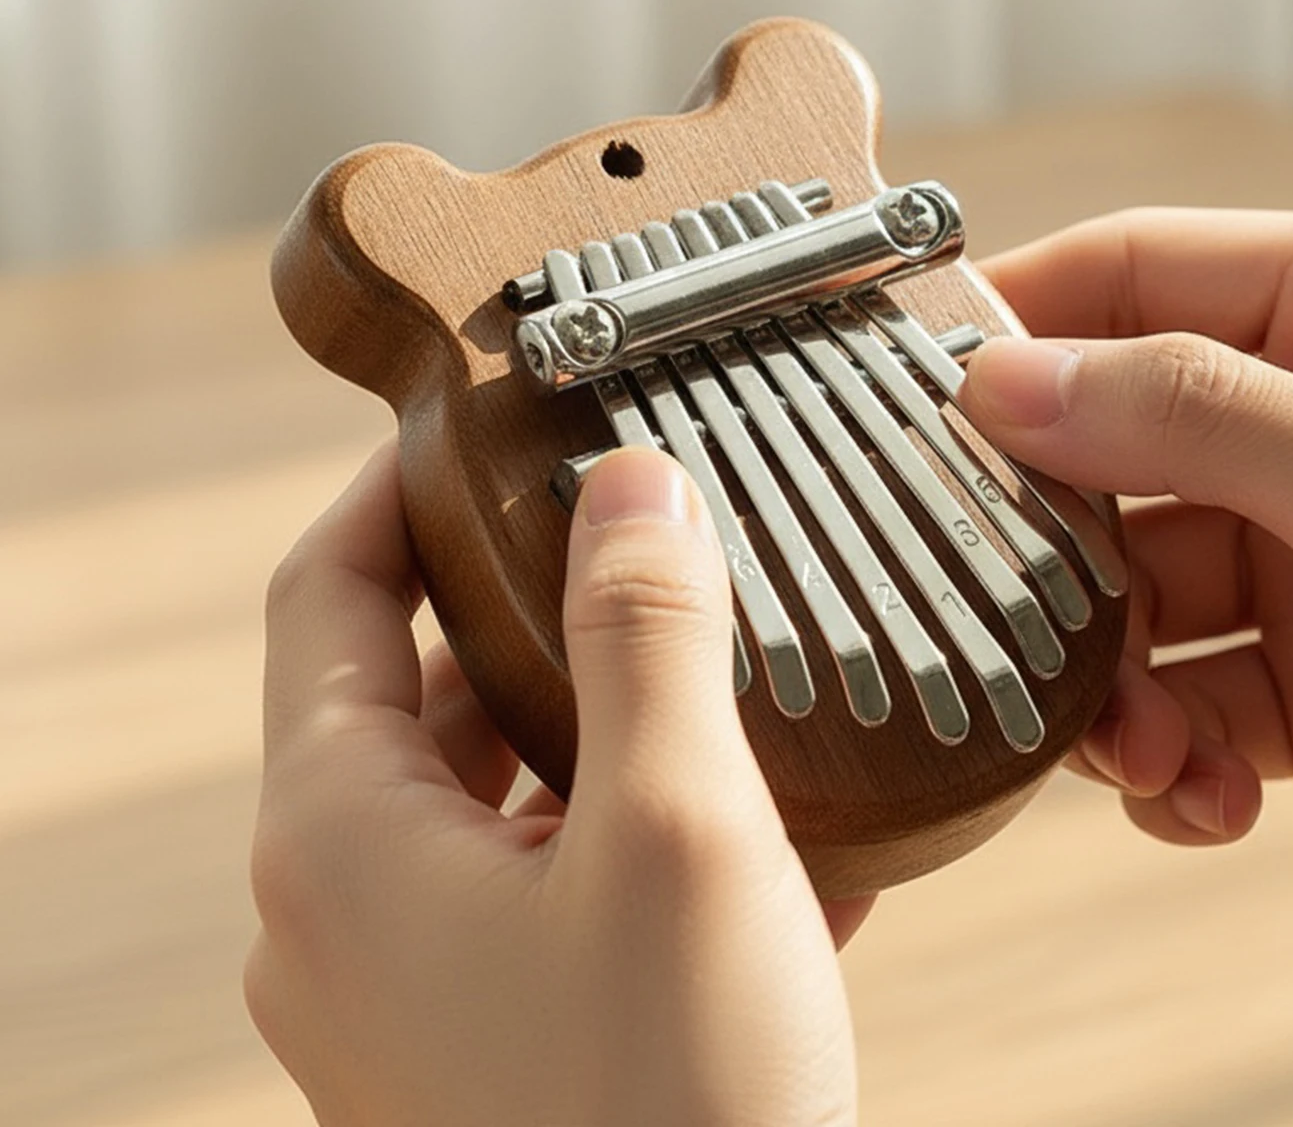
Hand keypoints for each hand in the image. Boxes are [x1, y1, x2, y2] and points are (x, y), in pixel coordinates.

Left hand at [246, 444, 867, 1126]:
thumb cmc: (665, 1109)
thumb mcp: (671, 830)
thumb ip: (646, 635)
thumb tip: (629, 482)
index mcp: (338, 833)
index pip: (322, 593)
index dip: (396, 489)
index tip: (484, 422)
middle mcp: (343, 908)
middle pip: (415, 691)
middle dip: (529, 605)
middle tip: (641, 531)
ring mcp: (413, 990)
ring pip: (500, 794)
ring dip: (605, 727)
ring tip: (728, 668)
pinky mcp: (493, 1048)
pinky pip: (554, 895)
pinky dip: (641, 841)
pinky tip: (782, 834)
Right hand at [961, 209, 1292, 916]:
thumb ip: (1190, 417)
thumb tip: (1004, 378)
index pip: (1134, 275)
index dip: (1020, 326)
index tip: (914, 393)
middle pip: (1109, 450)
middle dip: (1060, 550)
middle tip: (1021, 619)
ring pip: (1132, 592)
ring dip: (1113, 680)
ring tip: (1140, 748)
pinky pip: (1185, 698)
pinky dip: (1173, 755)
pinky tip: (1207, 796)